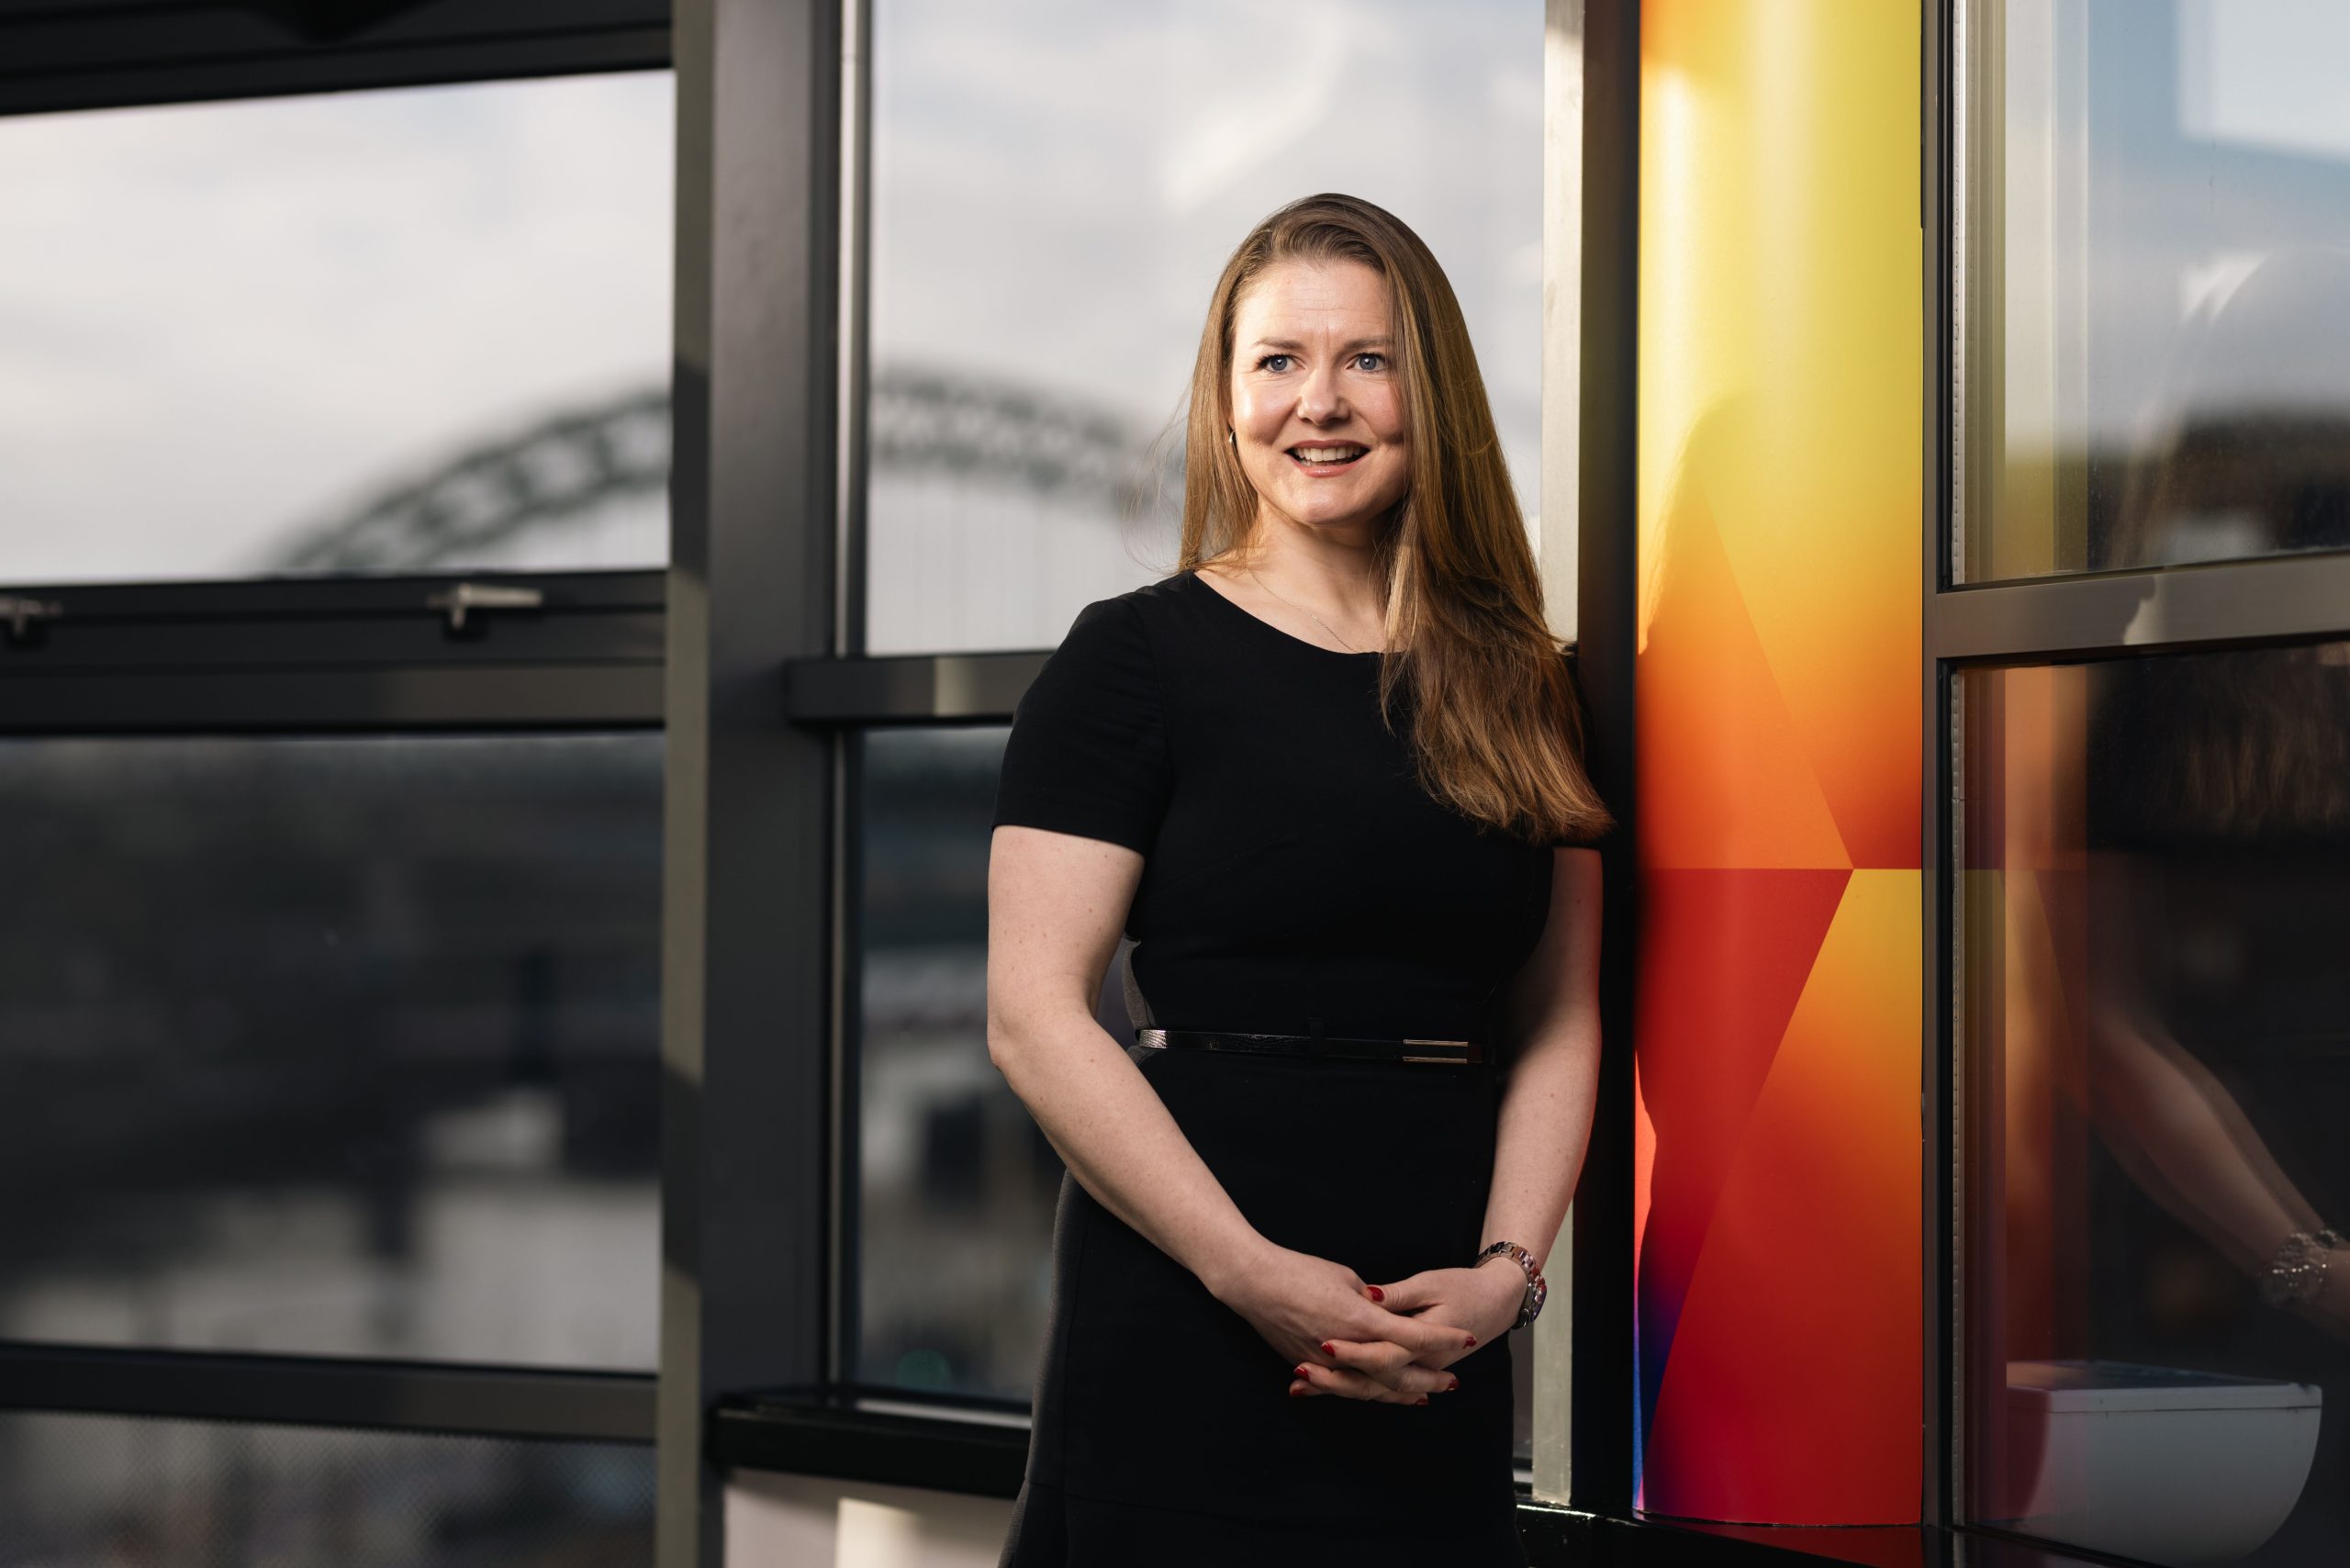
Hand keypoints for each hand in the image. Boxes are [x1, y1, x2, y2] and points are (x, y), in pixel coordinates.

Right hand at [1209, 1241, 1476, 1404]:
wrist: (1254, 1282)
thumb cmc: (1300, 1271)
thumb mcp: (1345, 1278)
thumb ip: (1371, 1304)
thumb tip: (1386, 1316)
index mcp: (1361, 1319)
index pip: (1413, 1335)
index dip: (1443, 1339)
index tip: (1468, 1339)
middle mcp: (1347, 1348)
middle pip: (1398, 1373)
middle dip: (1428, 1378)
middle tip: (1452, 1382)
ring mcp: (1326, 1364)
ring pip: (1372, 1388)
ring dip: (1401, 1394)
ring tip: (1424, 1397)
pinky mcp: (1309, 1367)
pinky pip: (1345, 1388)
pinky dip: (1367, 1393)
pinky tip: (1381, 1396)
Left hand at [1288, 1258, 1527, 1401]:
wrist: (1495, 1302)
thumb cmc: (1461, 1287)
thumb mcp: (1429, 1283)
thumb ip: (1396, 1296)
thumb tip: (1367, 1296)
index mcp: (1422, 1345)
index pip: (1382, 1355)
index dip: (1352, 1352)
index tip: (1323, 1345)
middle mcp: (1417, 1364)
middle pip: (1371, 1381)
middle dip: (1333, 1380)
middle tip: (1299, 1373)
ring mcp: (1415, 1370)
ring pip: (1372, 1388)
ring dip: (1335, 1389)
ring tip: (1298, 1386)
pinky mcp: (1413, 1366)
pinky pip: (1379, 1382)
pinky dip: (1349, 1385)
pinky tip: (1321, 1386)